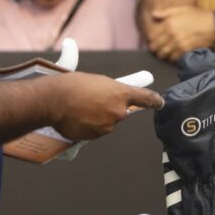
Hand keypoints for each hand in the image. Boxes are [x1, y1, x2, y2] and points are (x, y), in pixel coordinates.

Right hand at [48, 71, 163, 140]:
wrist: (54, 100)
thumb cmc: (73, 84)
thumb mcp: (95, 80)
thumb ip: (107, 88)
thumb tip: (93, 77)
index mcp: (120, 93)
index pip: (144, 98)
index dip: (154, 101)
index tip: (160, 103)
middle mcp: (118, 111)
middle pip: (119, 112)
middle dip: (109, 108)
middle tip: (91, 100)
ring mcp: (107, 126)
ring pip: (106, 122)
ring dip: (97, 118)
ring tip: (79, 108)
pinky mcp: (94, 136)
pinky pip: (94, 131)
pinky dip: (87, 126)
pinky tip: (75, 117)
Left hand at [146, 7, 214, 61]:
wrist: (213, 25)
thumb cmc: (197, 16)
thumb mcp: (181, 10)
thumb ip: (165, 13)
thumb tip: (153, 14)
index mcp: (169, 23)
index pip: (151, 35)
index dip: (150, 38)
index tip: (152, 39)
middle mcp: (171, 34)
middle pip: (155, 46)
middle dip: (154, 48)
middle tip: (156, 48)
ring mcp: (178, 43)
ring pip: (162, 54)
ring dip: (161, 54)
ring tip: (163, 52)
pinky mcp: (185, 51)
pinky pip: (172, 58)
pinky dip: (171, 58)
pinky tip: (173, 54)